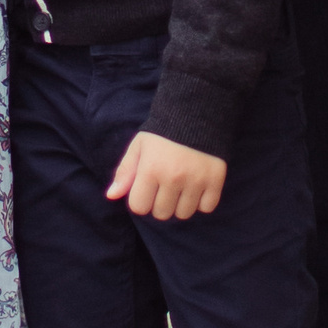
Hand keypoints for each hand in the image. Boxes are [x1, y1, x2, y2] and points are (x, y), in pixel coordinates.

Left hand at [107, 132, 227, 219]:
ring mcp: (196, 180)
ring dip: (181, 204)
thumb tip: (111, 196)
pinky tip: (197, 186)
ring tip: (182, 185)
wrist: (196, 113)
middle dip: (160, 202)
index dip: (141, 198)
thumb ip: (124, 172)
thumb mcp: (139, 147)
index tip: (148, 186)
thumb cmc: (162, 133)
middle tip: (165, 184)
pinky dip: (202, 201)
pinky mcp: (216, 180)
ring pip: (184, 214)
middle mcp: (173, 178)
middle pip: (162, 214)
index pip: (139, 207)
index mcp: (151, 169)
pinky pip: (207, 208)